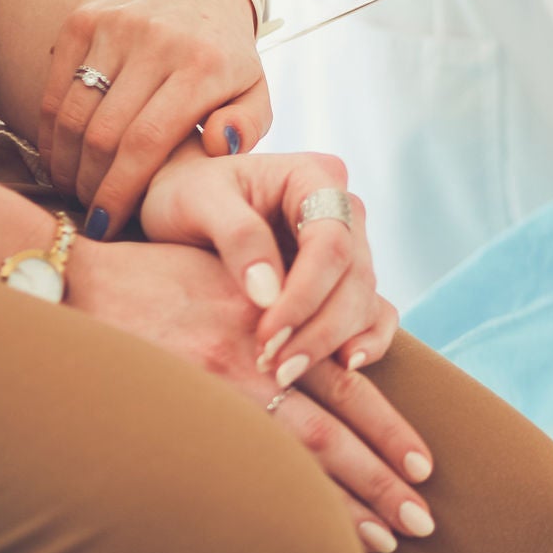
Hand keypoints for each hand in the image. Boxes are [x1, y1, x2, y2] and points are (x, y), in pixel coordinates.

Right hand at [39, 0, 271, 237]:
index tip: (107, 225)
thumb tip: (218, 147)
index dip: (119, 191)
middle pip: (103, 133)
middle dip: (91, 184)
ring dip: (66, 162)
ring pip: (73, 113)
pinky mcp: (83, 17)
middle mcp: (157, 41)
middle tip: (91, 210)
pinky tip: (60, 154)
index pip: (146, 142)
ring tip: (74, 187)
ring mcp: (115, 25)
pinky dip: (52, 129)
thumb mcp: (255, 90)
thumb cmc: (225, 55)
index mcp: (203, 66)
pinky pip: (56, 86)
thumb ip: (248, 125)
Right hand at [67, 238, 432, 552]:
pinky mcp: (177, 413)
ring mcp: (212, 392)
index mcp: (274, 322)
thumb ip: (280, 309)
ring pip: (295, 458)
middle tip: (423, 520)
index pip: (347, 384)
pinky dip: (279, 502)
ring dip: (343, 503)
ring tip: (385, 541)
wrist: (74, 283)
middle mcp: (252, 359)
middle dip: (381, 478)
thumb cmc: (154, 278)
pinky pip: (239, 469)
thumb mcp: (231, 274)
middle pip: (333, 431)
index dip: (389, 428)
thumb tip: (335, 351)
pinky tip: (303, 537)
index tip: (425, 465)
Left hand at [140, 144, 395, 383]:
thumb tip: (268, 294)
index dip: (306, 293)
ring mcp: (349, 246)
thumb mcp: (196, 202)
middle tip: (276, 368)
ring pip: (364, 299)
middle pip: (355, 276)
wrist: (178, 208)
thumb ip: (237, 237)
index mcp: (313, 177)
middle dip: (319, 327)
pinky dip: (367, 341)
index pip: (331, 241)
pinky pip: (374, 312)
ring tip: (286, 374)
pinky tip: (345, 367)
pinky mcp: (343, 281)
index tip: (269, 333)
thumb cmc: (184, 194)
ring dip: (332, 342)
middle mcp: (342, 210)